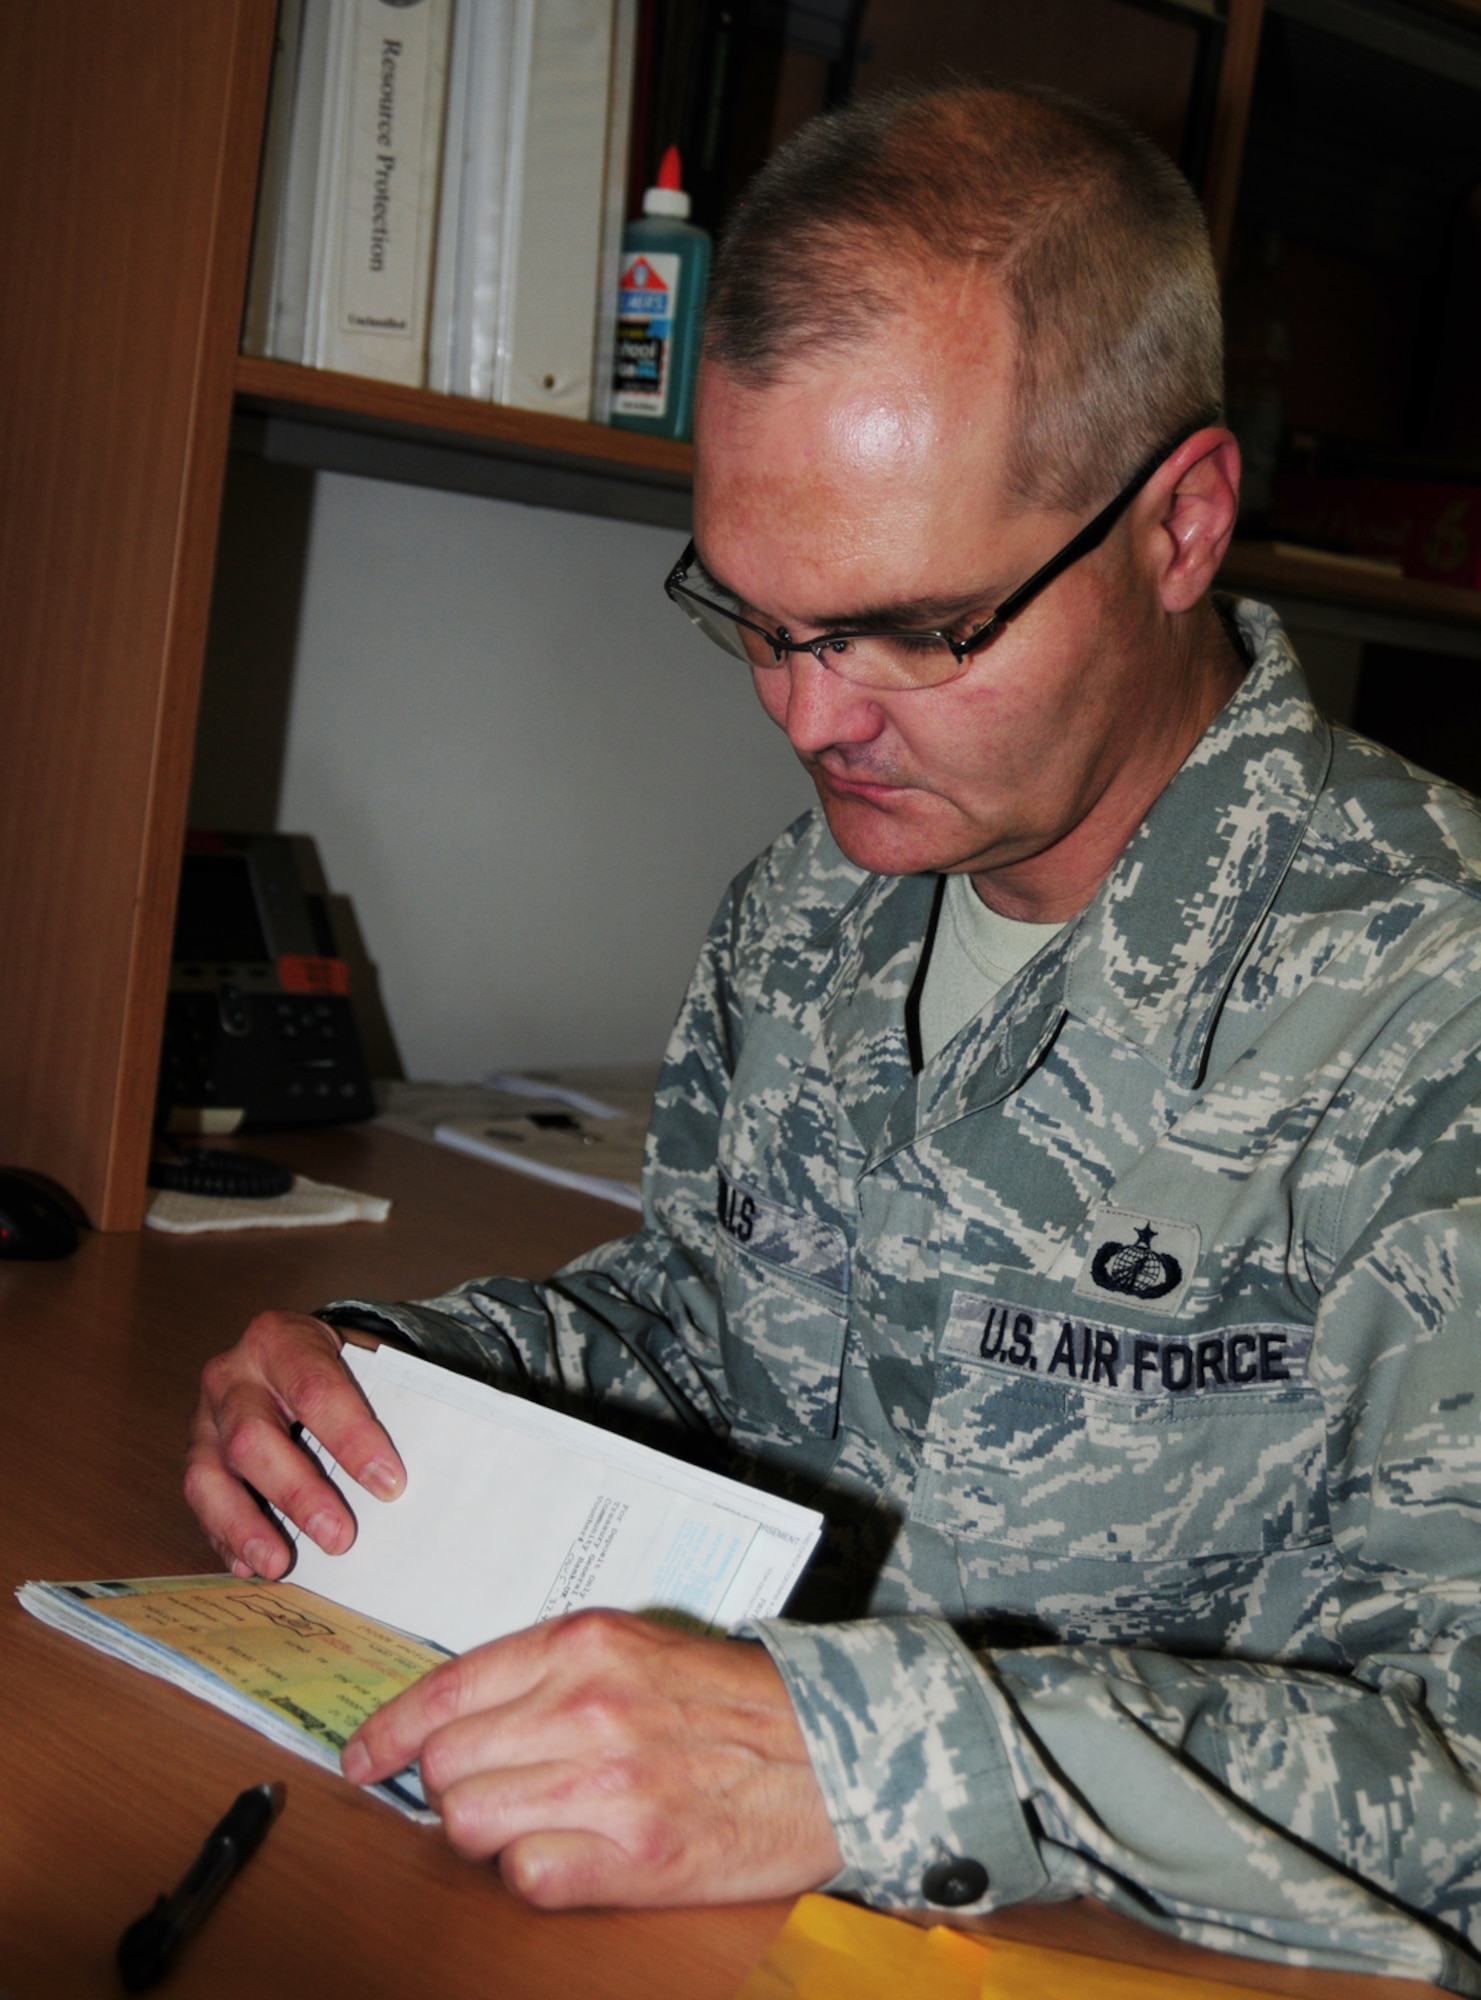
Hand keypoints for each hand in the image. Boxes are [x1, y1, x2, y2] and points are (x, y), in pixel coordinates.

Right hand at [184, 1311, 404, 1578]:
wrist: (287, 1352)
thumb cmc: (332, 1364)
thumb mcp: (356, 1361)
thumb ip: (380, 1402)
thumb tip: (401, 1476)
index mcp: (279, 1340)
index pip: (316, 1389)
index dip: (352, 1438)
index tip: (389, 1484)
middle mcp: (231, 1376)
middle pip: (252, 1437)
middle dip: (298, 1493)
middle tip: (340, 1537)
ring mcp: (204, 1420)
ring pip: (208, 1476)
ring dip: (244, 1526)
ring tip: (278, 1565)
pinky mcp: (195, 1457)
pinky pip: (201, 1503)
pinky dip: (224, 1537)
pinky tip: (249, 1565)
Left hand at [342, 1608, 843, 1906]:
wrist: (836, 1750)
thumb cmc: (738, 1703)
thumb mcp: (639, 1648)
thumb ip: (552, 1671)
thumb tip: (463, 1712)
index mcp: (585, 1645)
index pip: (446, 1688)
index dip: (389, 1730)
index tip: (364, 1755)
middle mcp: (588, 1706)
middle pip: (445, 1762)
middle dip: (448, 1785)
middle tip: (482, 1792)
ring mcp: (608, 1783)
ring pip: (470, 1822)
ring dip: (487, 1831)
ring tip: (535, 1822)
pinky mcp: (634, 1855)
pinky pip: (525, 1878)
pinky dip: (532, 1873)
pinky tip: (569, 1853)